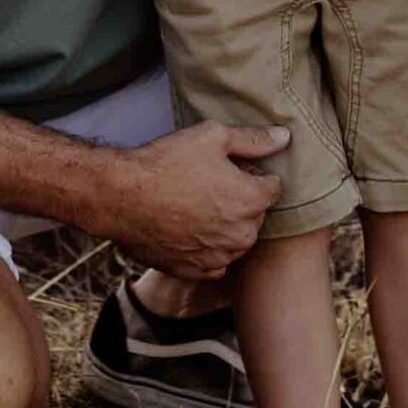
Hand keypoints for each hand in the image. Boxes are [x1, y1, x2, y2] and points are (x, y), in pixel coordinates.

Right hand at [106, 121, 287, 279]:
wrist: (122, 197)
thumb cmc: (166, 163)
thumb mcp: (212, 136)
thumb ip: (254, 139)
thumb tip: (285, 137)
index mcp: (251, 200)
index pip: (273, 187)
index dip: (253, 173)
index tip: (232, 168)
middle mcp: (241, 234)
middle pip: (256, 215)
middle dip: (242, 200)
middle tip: (211, 184)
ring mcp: (219, 257)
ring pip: (237, 240)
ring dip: (226, 226)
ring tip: (197, 205)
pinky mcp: (196, 271)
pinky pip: (216, 262)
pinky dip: (209, 249)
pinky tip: (189, 230)